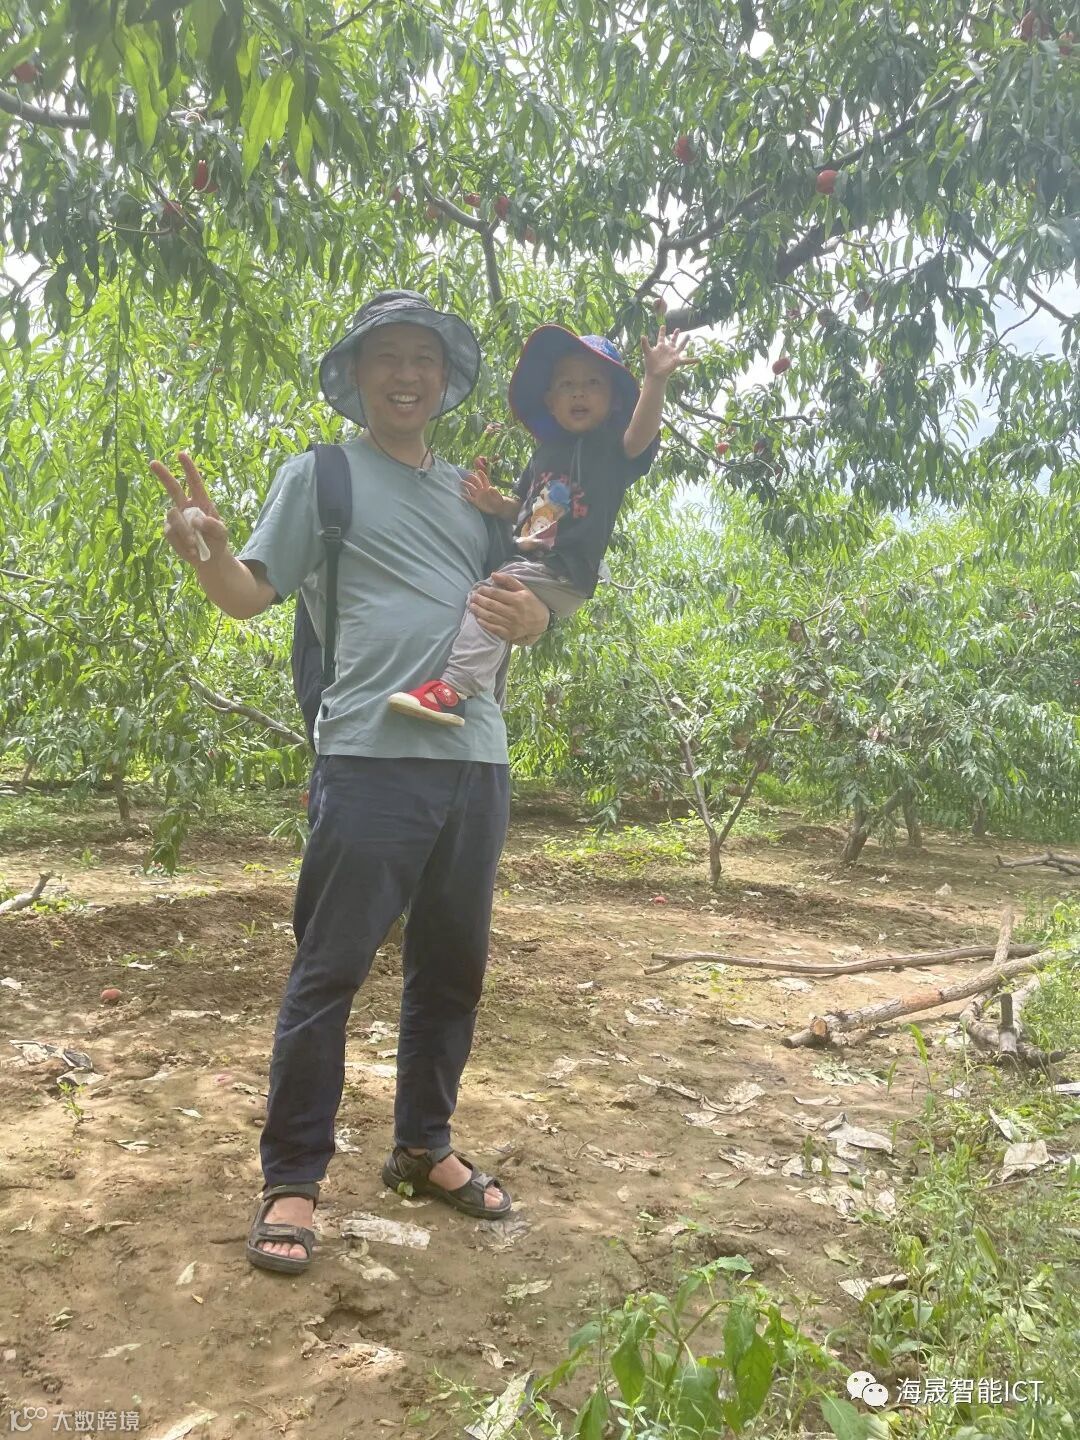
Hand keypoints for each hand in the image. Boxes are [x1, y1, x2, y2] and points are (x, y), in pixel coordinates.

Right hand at [150, 451, 229, 565]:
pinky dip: (181, 542)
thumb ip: (213, 525)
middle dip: (163, 475)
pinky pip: (171, 532)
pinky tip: (191, 550)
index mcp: (201, 501)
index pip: (194, 482)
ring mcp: (176, 519)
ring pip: (172, 515)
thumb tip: (195, 519)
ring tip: (195, 544)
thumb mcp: (222, 533)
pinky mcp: (170, 532)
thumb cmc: (217, 541)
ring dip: (184, 530)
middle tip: (152, 462)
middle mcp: (186, 507)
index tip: (181, 454)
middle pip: (172, 488)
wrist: (210, 560)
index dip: (188, 468)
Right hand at [460, 457, 507, 515]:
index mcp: (487, 487)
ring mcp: (478, 495)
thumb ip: (495, 492)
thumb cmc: (499, 501)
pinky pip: (470, 498)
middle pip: (476, 482)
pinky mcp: (476, 502)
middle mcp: (481, 490)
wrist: (497, 508)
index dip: (482, 475)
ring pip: (471, 488)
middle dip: (472, 478)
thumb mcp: (499, 496)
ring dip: (466, 485)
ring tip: (461, 482)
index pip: (484, 480)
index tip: (478, 470)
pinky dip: (466, 496)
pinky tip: (461, 494)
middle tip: (468, 475)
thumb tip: (490, 487)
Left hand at [470, 571, 550, 644]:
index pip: (497, 594)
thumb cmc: (531, 603)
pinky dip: (485, 624)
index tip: (479, 589)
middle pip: (492, 605)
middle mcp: (514, 612)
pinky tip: (478, 619)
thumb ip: (508, 580)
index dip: (485, 591)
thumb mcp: (523, 589)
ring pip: (490, 617)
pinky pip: (494, 629)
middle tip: (472, 597)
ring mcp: (511, 624)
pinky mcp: (509, 634)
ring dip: (479, 611)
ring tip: (471, 606)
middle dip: (480, 600)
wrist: (540, 622)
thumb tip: (493, 574)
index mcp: (517, 600)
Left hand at [641, 325, 694, 381]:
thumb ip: (645, 344)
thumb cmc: (650, 365)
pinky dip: (693, 360)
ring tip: (689, 335)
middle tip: (678, 329)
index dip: (662, 331)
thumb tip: (642, 335)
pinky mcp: (677, 361)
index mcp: (660, 347)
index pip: (661, 337)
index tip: (663, 326)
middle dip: (675, 335)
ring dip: (685, 341)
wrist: (655, 374)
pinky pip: (687, 360)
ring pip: (681, 346)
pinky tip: (699, 360)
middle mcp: (668, 350)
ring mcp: (673, 355)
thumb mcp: (647, 352)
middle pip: (672, 340)